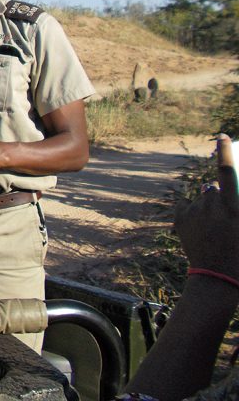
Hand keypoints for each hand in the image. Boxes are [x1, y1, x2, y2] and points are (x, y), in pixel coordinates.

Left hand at [174, 134, 238, 279]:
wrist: (218, 277)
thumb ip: (233, 206)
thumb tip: (218, 188)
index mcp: (232, 206)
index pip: (226, 170)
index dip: (223, 151)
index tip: (220, 136)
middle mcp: (211, 203)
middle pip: (214, 189)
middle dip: (219, 198)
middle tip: (225, 219)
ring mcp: (194, 210)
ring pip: (201, 199)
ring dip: (207, 207)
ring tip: (213, 231)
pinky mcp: (181, 218)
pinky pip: (186, 206)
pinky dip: (192, 212)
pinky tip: (199, 229)